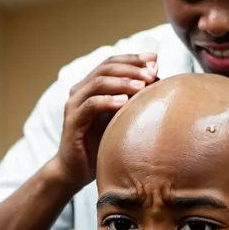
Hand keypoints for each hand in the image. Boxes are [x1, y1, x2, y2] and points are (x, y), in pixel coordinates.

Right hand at [54, 53, 158, 189]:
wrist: (76, 171)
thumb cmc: (101, 145)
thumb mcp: (121, 120)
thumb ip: (132, 100)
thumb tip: (157, 78)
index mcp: (92, 86)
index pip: (113, 63)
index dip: (133, 58)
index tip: (155, 58)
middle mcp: (81, 90)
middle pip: (107, 68)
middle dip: (131, 68)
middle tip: (152, 73)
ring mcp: (74, 104)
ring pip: (98, 83)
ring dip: (122, 82)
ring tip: (142, 86)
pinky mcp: (72, 121)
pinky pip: (90, 105)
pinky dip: (107, 101)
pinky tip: (124, 102)